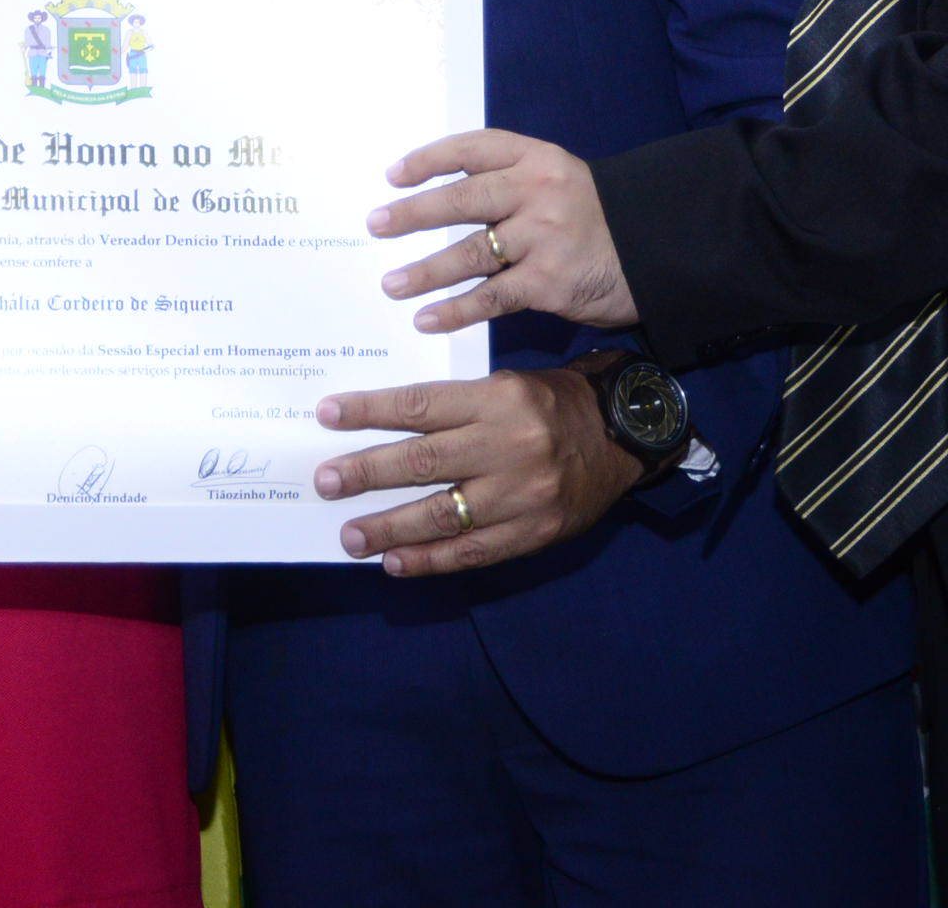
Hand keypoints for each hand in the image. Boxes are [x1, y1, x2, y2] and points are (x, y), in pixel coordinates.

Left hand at [313, 366, 646, 574]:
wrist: (623, 437)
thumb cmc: (552, 404)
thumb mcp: (505, 386)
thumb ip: (454, 408)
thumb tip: (385, 430)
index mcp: (497, 400)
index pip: (419, 406)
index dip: (369, 412)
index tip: (327, 416)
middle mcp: (507, 446)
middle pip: (423, 461)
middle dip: (366, 473)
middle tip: (324, 481)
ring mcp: (521, 495)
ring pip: (441, 514)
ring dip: (388, 527)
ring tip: (349, 535)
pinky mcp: (533, 533)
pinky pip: (472, 552)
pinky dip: (429, 560)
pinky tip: (394, 561)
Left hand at [368, 130, 639, 330]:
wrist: (657, 251)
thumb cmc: (594, 218)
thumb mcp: (557, 182)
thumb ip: (509, 185)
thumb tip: (438, 201)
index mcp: (536, 158)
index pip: (472, 148)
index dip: (429, 159)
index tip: (393, 175)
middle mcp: (538, 191)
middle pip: (463, 198)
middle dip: (413, 214)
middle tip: (375, 225)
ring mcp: (544, 236)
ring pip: (471, 251)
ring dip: (425, 270)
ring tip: (390, 284)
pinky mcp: (550, 281)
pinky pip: (492, 295)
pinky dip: (456, 310)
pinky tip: (427, 320)